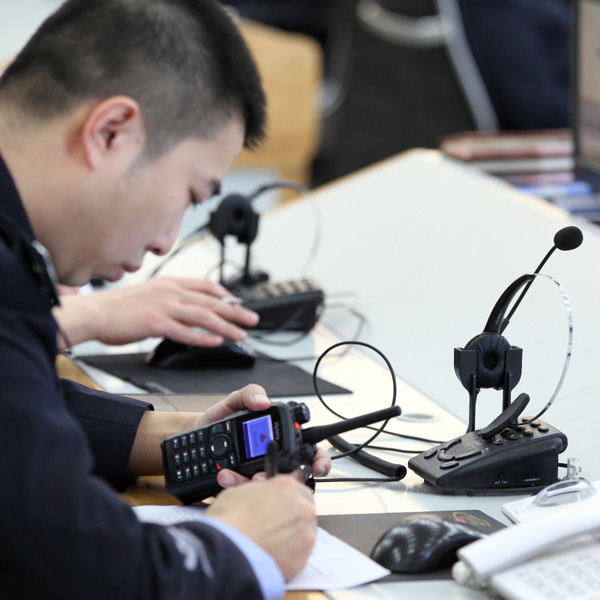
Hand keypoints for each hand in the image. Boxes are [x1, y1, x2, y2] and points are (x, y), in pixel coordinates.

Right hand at [53, 277, 258, 347]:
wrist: (94, 313)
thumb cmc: (119, 308)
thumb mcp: (150, 294)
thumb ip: (171, 298)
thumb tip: (189, 306)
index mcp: (169, 283)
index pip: (206, 286)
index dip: (226, 295)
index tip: (238, 303)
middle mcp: (170, 292)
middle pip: (210, 302)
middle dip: (235, 312)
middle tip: (252, 319)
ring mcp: (163, 307)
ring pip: (202, 317)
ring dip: (225, 326)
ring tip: (240, 334)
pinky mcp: (155, 323)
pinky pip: (184, 331)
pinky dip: (202, 337)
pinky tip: (216, 342)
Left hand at [190, 385, 331, 487]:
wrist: (193, 435)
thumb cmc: (220, 418)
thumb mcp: (234, 401)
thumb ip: (250, 393)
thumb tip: (263, 401)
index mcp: (280, 438)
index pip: (309, 452)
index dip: (319, 462)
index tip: (315, 467)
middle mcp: (273, 461)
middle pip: (292, 478)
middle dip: (285, 481)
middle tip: (269, 477)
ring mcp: (257, 476)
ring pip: (269, 490)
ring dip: (255, 484)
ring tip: (236, 474)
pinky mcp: (241, 490)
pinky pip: (246, 496)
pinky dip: (236, 487)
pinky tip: (224, 476)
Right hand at [206, 475, 316, 579]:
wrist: (227, 554)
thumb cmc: (228, 522)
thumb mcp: (237, 491)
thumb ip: (257, 490)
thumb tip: (258, 494)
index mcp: (287, 486)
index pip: (294, 485)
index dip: (283, 495)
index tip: (276, 502)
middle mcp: (302, 507)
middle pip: (303, 507)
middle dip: (290, 514)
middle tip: (271, 522)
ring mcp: (306, 533)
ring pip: (304, 531)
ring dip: (291, 534)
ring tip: (269, 541)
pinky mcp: (303, 559)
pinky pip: (299, 554)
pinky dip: (288, 554)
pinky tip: (271, 554)